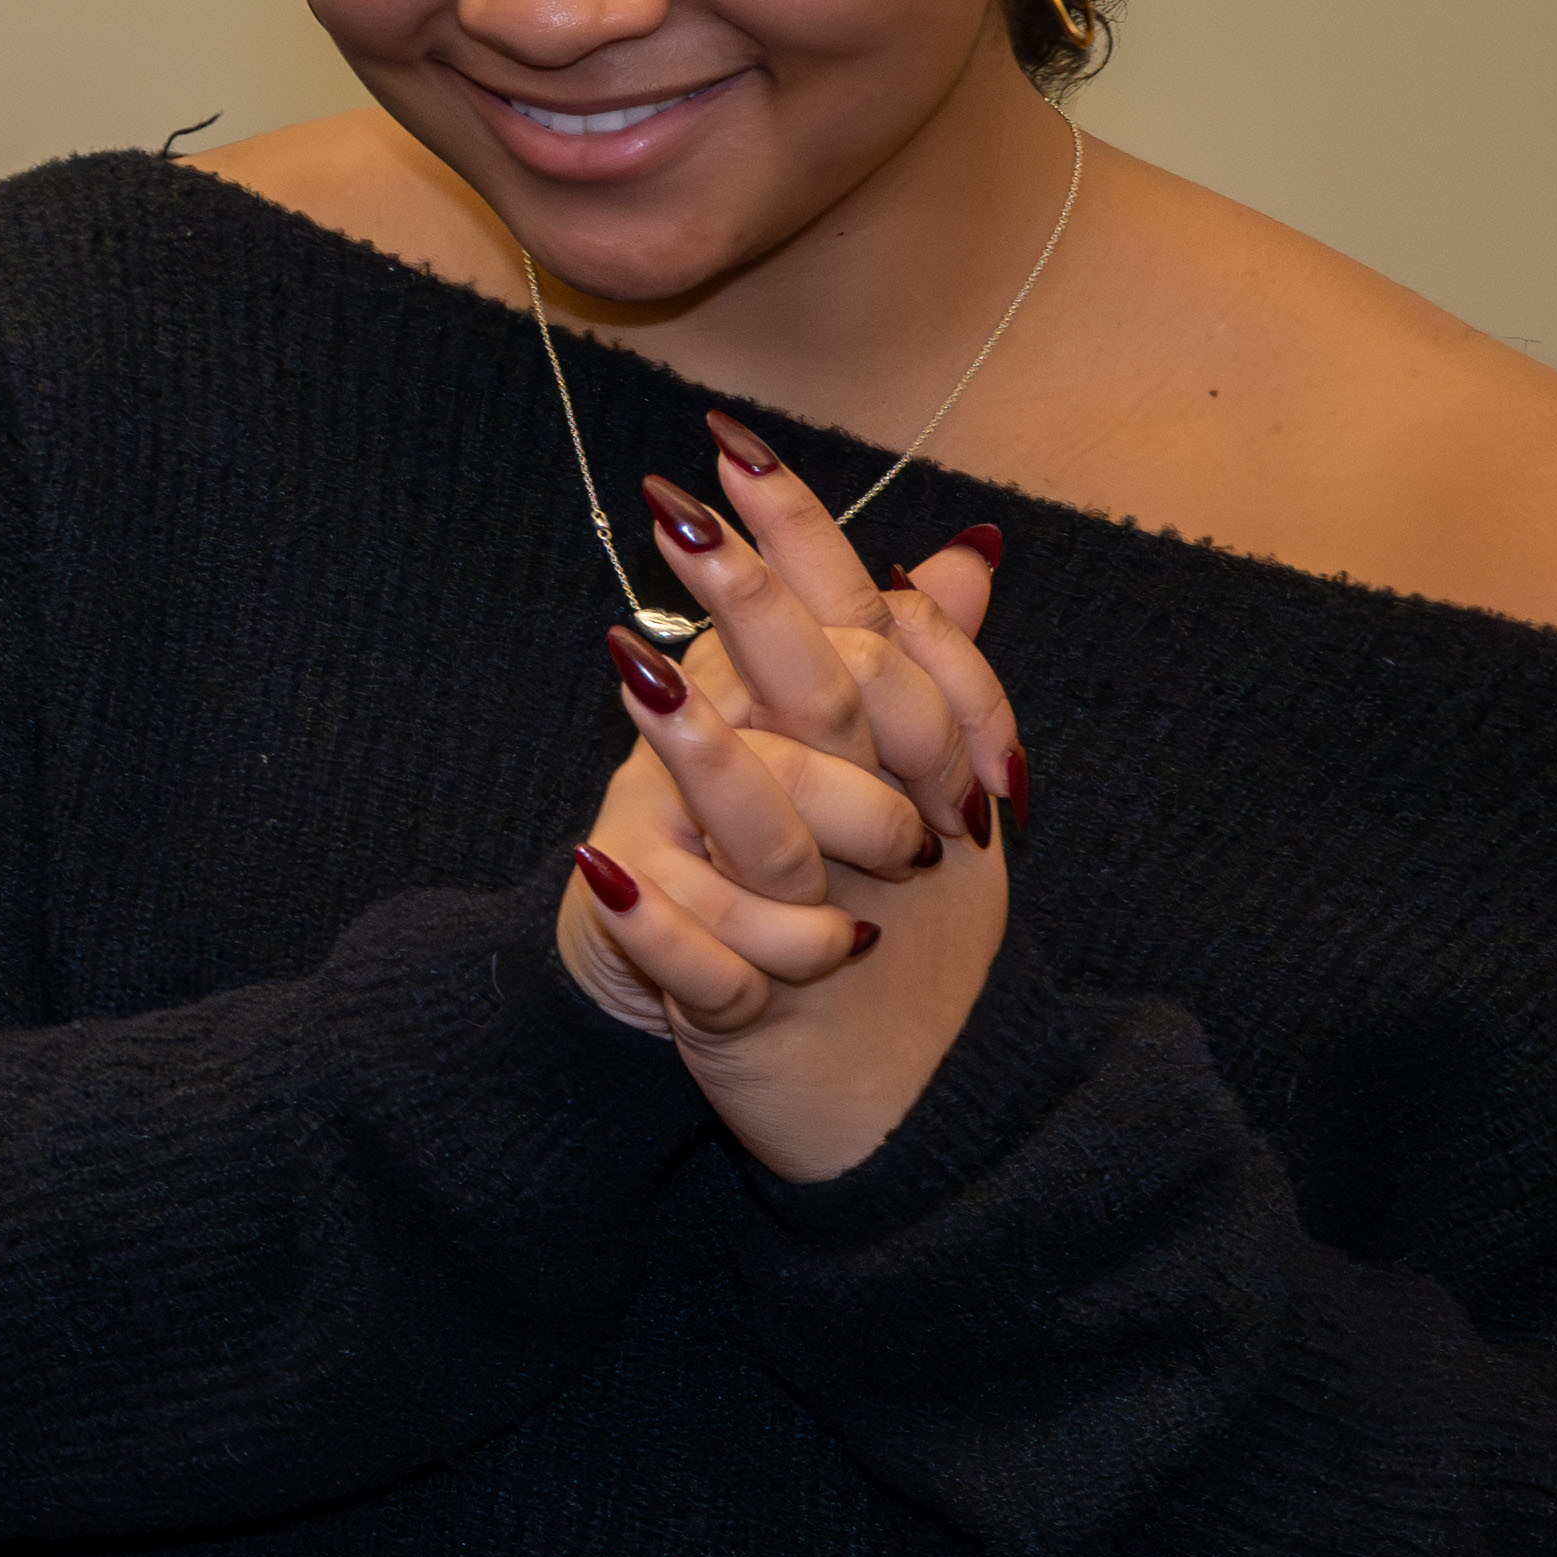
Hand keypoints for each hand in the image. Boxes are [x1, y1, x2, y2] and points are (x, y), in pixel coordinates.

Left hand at [560, 431, 1029, 1185]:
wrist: (921, 1113)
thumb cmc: (910, 933)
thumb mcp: (932, 806)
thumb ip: (933, 671)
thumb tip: (961, 549)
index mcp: (917, 777)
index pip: (867, 632)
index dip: (802, 540)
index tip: (726, 442)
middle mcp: (885, 840)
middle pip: (831, 706)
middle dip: (757, 607)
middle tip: (675, 512)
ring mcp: (829, 924)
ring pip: (779, 834)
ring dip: (707, 754)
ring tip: (629, 667)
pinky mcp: (769, 1013)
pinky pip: (719, 969)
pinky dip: (664, 923)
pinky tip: (595, 864)